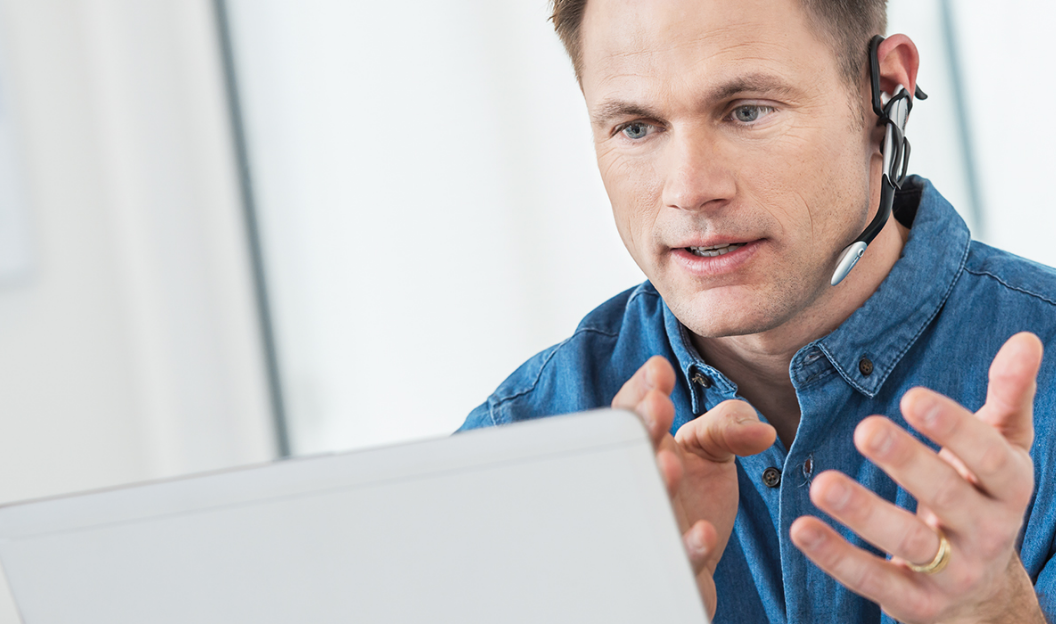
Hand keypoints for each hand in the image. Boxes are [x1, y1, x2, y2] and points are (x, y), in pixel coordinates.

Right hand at [612, 356, 775, 616]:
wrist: (699, 558)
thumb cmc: (697, 494)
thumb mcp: (714, 449)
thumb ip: (732, 427)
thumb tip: (763, 432)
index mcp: (648, 447)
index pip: (631, 413)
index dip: (640, 390)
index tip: (660, 371)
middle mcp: (642, 483)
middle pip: (630, 453)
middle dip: (641, 428)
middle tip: (657, 405)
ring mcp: (655, 523)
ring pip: (647, 506)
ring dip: (657, 484)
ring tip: (670, 463)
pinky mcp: (675, 564)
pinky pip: (678, 558)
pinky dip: (688, 547)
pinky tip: (703, 532)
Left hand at [790, 332, 1045, 622]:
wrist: (983, 594)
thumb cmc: (982, 498)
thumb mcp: (1003, 451)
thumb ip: (1010, 397)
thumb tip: (1026, 340)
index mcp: (1009, 489)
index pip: (990, 459)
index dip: (955, 429)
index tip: (912, 397)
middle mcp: (986, 532)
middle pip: (949, 498)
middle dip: (908, 464)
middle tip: (866, 429)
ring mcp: (951, 572)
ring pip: (910, 543)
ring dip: (865, 513)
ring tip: (822, 484)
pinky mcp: (913, 602)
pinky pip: (873, 580)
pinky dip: (837, 557)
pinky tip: (802, 528)